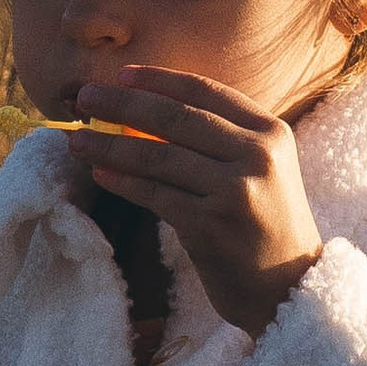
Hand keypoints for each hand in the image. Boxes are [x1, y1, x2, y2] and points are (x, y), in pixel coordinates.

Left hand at [72, 65, 323, 337]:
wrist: (289, 290)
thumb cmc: (264, 227)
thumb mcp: (259, 171)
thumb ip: (218, 140)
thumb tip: (143, 113)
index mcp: (270, 132)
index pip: (206, 92)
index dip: (158, 80)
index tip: (121, 75)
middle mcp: (257, 155)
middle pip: (176, 117)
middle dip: (123, 104)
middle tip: (84, 97)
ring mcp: (235, 190)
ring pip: (158, 155)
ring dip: (110, 144)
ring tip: (77, 141)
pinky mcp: (211, 225)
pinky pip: (155, 195)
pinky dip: (123, 181)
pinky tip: (100, 173)